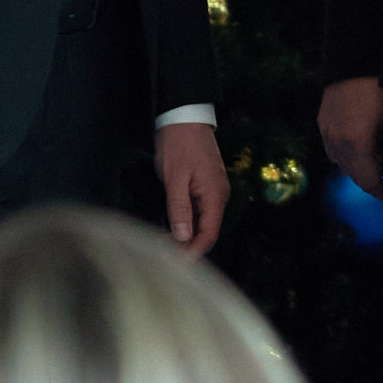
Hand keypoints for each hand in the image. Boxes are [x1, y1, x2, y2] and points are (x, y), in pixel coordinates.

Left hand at [156, 123, 228, 256]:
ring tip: (163, 246)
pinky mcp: (204, 186)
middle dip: (188, 247)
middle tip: (164, 258)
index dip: (195, 252)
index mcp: (215, 195)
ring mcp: (212, 190)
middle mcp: (218, 195)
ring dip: (185, 236)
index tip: (176, 265)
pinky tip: (170, 228)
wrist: (185, 116)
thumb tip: (183, 238)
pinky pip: (198, 211)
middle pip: (207, 231)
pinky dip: (185, 222)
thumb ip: (179, 209)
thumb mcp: (175, 178)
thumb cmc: (179, 145)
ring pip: (202, 222)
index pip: (209, 233)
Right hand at [319, 78, 382, 199]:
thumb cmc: (380, 85)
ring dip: (357, 165)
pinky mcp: (323, 122)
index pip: (367, 180)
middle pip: (353, 174)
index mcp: (357, 142)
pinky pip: (334, 147)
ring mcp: (327, 131)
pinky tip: (360, 142)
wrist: (354, 59)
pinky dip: (347, 151)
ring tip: (376, 156)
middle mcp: (337, 141)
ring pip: (341, 162)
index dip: (381, 191)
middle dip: (370, 178)